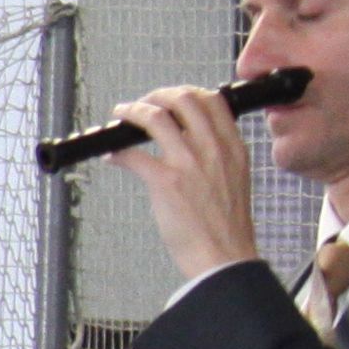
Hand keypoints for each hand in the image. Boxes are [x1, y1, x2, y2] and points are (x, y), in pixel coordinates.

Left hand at [109, 84, 267, 285]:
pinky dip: (117, 151)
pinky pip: (133, 154)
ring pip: (157, 117)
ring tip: (122, 115)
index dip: (187, 92)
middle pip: (184, 99)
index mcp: (234, 148)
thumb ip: (219, 157)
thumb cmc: (228, 226)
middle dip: (158, 95)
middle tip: (144, 103)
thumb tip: (191, 145)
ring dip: (133, 111)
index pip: (213, 101)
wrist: (224, 256)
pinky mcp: (166, 182)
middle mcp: (214, 149)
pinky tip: (112, 155)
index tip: (172, 98)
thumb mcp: (235, 180)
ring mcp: (189, 163)